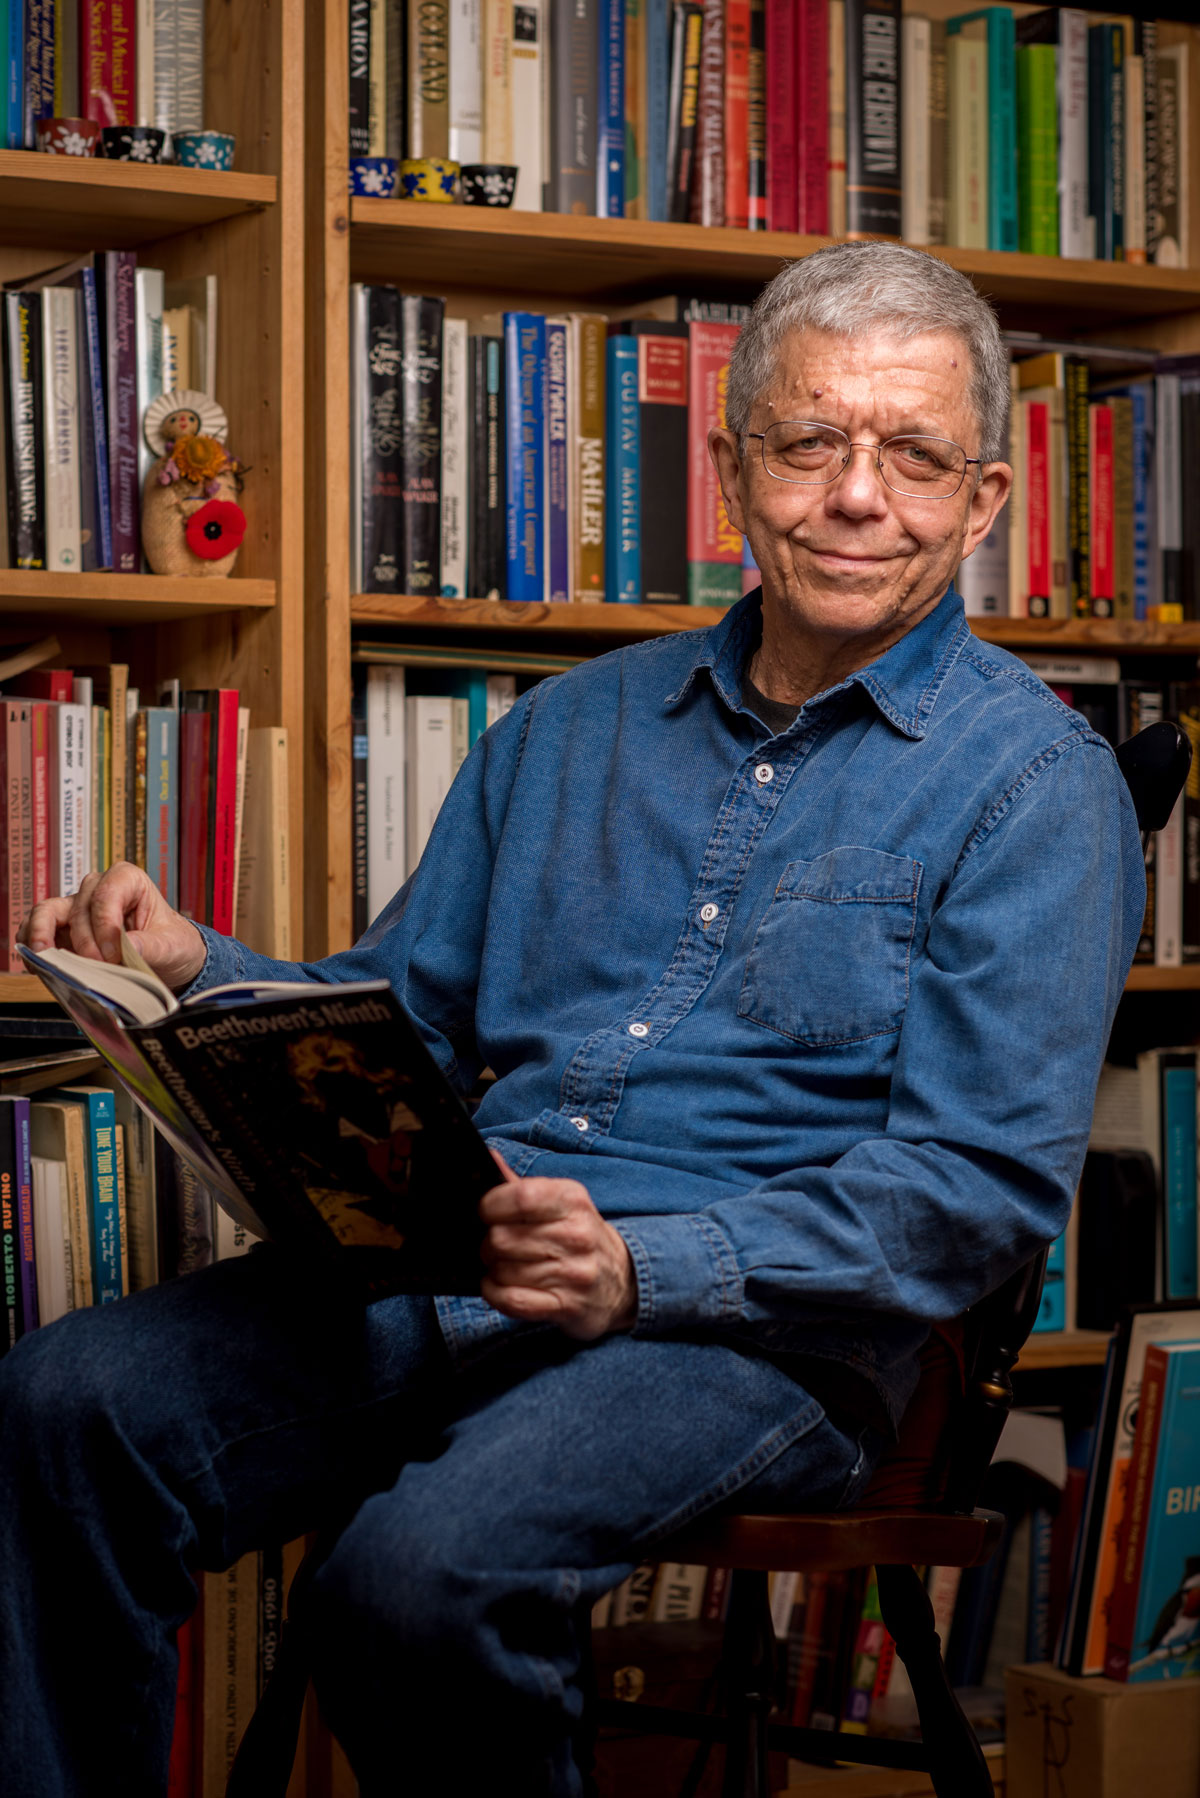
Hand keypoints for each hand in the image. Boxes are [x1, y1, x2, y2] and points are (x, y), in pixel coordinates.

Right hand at [19, 862, 207, 992]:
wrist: (168, 958)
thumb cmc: (172, 942)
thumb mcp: (172, 945)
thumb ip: (150, 945)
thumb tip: (126, 947)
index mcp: (127, 879)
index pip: (106, 894)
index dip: (105, 925)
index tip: (113, 954)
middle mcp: (97, 888)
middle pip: (78, 909)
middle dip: (85, 942)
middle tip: (98, 967)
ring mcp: (76, 907)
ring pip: (47, 912)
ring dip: (42, 935)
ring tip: (44, 958)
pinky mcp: (62, 929)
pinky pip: (37, 929)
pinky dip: (33, 943)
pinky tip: (38, 962)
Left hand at [480, 1155, 638, 1340]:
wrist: (624, 1279)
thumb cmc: (580, 1235)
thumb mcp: (560, 1203)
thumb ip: (521, 1185)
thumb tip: (487, 1157)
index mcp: (573, 1200)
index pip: (520, 1198)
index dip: (491, 1205)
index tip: (485, 1212)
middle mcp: (576, 1235)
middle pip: (502, 1239)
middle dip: (488, 1244)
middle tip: (495, 1244)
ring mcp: (573, 1273)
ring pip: (504, 1271)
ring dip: (494, 1270)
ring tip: (504, 1266)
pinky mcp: (567, 1306)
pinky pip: (513, 1300)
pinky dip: (495, 1293)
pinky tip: (499, 1286)